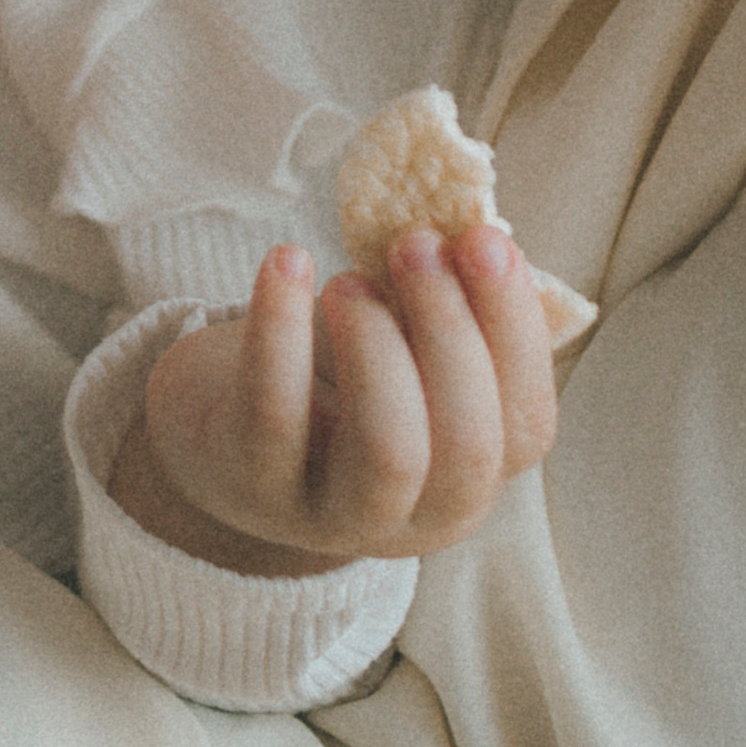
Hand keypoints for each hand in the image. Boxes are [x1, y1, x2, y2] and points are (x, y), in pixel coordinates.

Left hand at [112, 229, 559, 577]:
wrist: (216, 430)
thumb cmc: (329, 376)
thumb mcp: (400, 350)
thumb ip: (445, 308)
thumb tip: (478, 230)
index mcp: (472, 480)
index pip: (528, 422)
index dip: (514, 327)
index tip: (485, 237)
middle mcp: (414, 516)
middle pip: (467, 444)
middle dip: (449, 330)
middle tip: (414, 244)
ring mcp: (331, 515)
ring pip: (388, 449)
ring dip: (379, 344)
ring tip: (347, 278)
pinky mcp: (251, 484)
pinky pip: (275, 412)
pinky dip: (282, 327)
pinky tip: (287, 260)